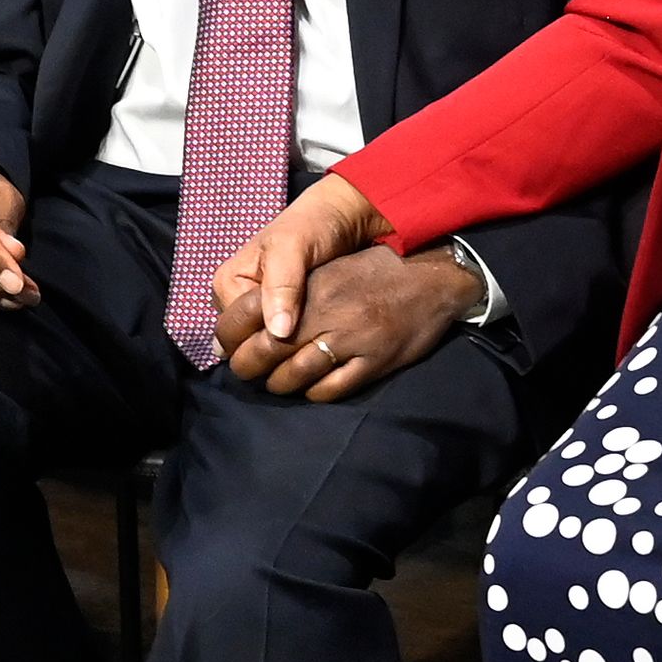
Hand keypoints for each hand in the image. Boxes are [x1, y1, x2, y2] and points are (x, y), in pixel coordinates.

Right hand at [209, 174, 393, 358]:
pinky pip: (282, 340)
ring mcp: (257, 309)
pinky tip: (319, 336)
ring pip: (266, 344)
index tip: (299, 335)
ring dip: (289, 347)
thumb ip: (282, 286)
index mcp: (225, 284)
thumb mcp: (292, 248)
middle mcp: (235, 300)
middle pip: (248, 342)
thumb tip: (276, 333)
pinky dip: (299, 341)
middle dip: (277, 345)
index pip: (237, 333)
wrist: (342, 218)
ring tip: (317, 337)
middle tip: (312, 337)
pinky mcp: (280, 315)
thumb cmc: (312, 225)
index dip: (265, 340)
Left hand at [218, 245, 481, 398]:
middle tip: (246, 371)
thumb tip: (249, 316)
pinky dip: (313, 393)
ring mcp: (352, 339)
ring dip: (278, 384)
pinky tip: (311, 388)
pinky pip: (330, 389)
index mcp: (309, 285)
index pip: (246, 314)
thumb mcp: (329, 269)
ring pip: (294, 375)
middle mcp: (325, 312)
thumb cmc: (375, 270)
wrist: (434, 276)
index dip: (228, 336)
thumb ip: (291, 289)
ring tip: (275, 382)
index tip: (228, 345)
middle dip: (247, 367)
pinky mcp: (375, 361)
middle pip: (263, 351)